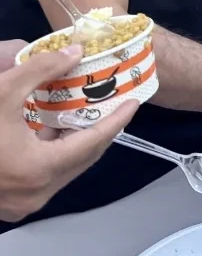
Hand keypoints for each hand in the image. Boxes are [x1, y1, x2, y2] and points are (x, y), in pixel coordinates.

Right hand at [0, 43, 138, 221]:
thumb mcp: (3, 91)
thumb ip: (41, 69)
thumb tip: (74, 51)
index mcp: (40, 169)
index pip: (93, 142)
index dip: (117, 120)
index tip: (134, 103)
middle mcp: (37, 192)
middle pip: (82, 158)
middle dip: (99, 130)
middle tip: (113, 105)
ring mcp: (24, 202)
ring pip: (64, 169)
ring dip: (74, 142)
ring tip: (85, 113)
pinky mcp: (12, 204)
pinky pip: (46, 176)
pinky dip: (53, 154)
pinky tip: (52, 131)